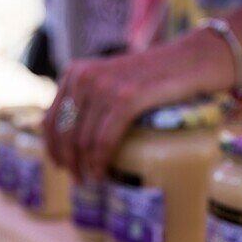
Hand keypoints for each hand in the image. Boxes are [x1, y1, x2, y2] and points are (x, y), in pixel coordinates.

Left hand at [43, 29, 228, 180]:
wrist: (191, 61)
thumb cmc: (153, 78)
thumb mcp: (113, 81)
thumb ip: (90, 99)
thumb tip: (70, 139)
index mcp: (76, 73)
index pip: (50, 119)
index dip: (52, 149)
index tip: (61, 167)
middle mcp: (84, 77)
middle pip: (64, 134)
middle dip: (69, 163)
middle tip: (79, 180)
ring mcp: (104, 86)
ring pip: (83, 140)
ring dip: (85, 166)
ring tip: (94, 179)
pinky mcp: (126, 98)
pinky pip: (103, 140)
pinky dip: (100, 161)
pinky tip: (102, 173)